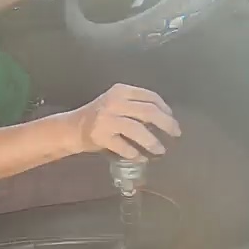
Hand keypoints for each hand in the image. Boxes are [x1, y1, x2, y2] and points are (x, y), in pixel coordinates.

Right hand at [64, 84, 181, 158]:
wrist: (72, 128)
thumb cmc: (99, 116)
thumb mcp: (117, 102)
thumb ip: (136, 105)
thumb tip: (165, 117)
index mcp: (121, 91)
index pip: (150, 97)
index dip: (166, 109)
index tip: (172, 120)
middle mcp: (114, 102)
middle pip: (148, 112)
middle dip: (166, 124)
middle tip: (176, 134)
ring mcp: (107, 120)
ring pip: (137, 130)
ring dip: (152, 142)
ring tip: (161, 150)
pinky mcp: (101, 137)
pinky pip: (124, 146)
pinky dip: (135, 154)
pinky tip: (141, 158)